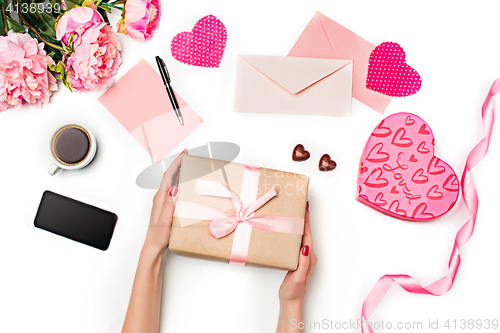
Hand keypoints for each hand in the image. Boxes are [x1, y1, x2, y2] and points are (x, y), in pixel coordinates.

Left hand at [144, 150, 186, 253]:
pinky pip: (174, 190)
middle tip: (188, 156)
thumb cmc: (158, 235)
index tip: (184, 154)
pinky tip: (185, 184)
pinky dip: (180, 182)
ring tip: (188, 165)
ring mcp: (163, 201)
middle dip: (179, 164)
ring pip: (172, 182)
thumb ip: (169, 204)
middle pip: (170, 176)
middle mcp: (161, 197)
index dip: (176, 163)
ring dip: (180, 172)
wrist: (153, 246)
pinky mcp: (167, 206)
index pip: (169, 176)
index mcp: (160, 198)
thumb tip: (174, 189)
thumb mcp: (165, 220)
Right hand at [277, 203, 315, 331]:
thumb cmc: (293, 291)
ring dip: (299, 225)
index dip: (306, 221)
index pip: (308, 235)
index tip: (305, 208)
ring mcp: (303, 257)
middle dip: (304, 218)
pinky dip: (294, 233)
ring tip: (294, 213)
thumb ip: (303, 263)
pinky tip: (288, 230)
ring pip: (301, 236)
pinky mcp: (297, 260)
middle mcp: (308, 255)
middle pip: (306, 232)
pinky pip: (296, 242)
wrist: (290, 302)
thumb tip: (304, 247)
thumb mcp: (297, 277)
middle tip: (300, 205)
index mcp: (309, 257)